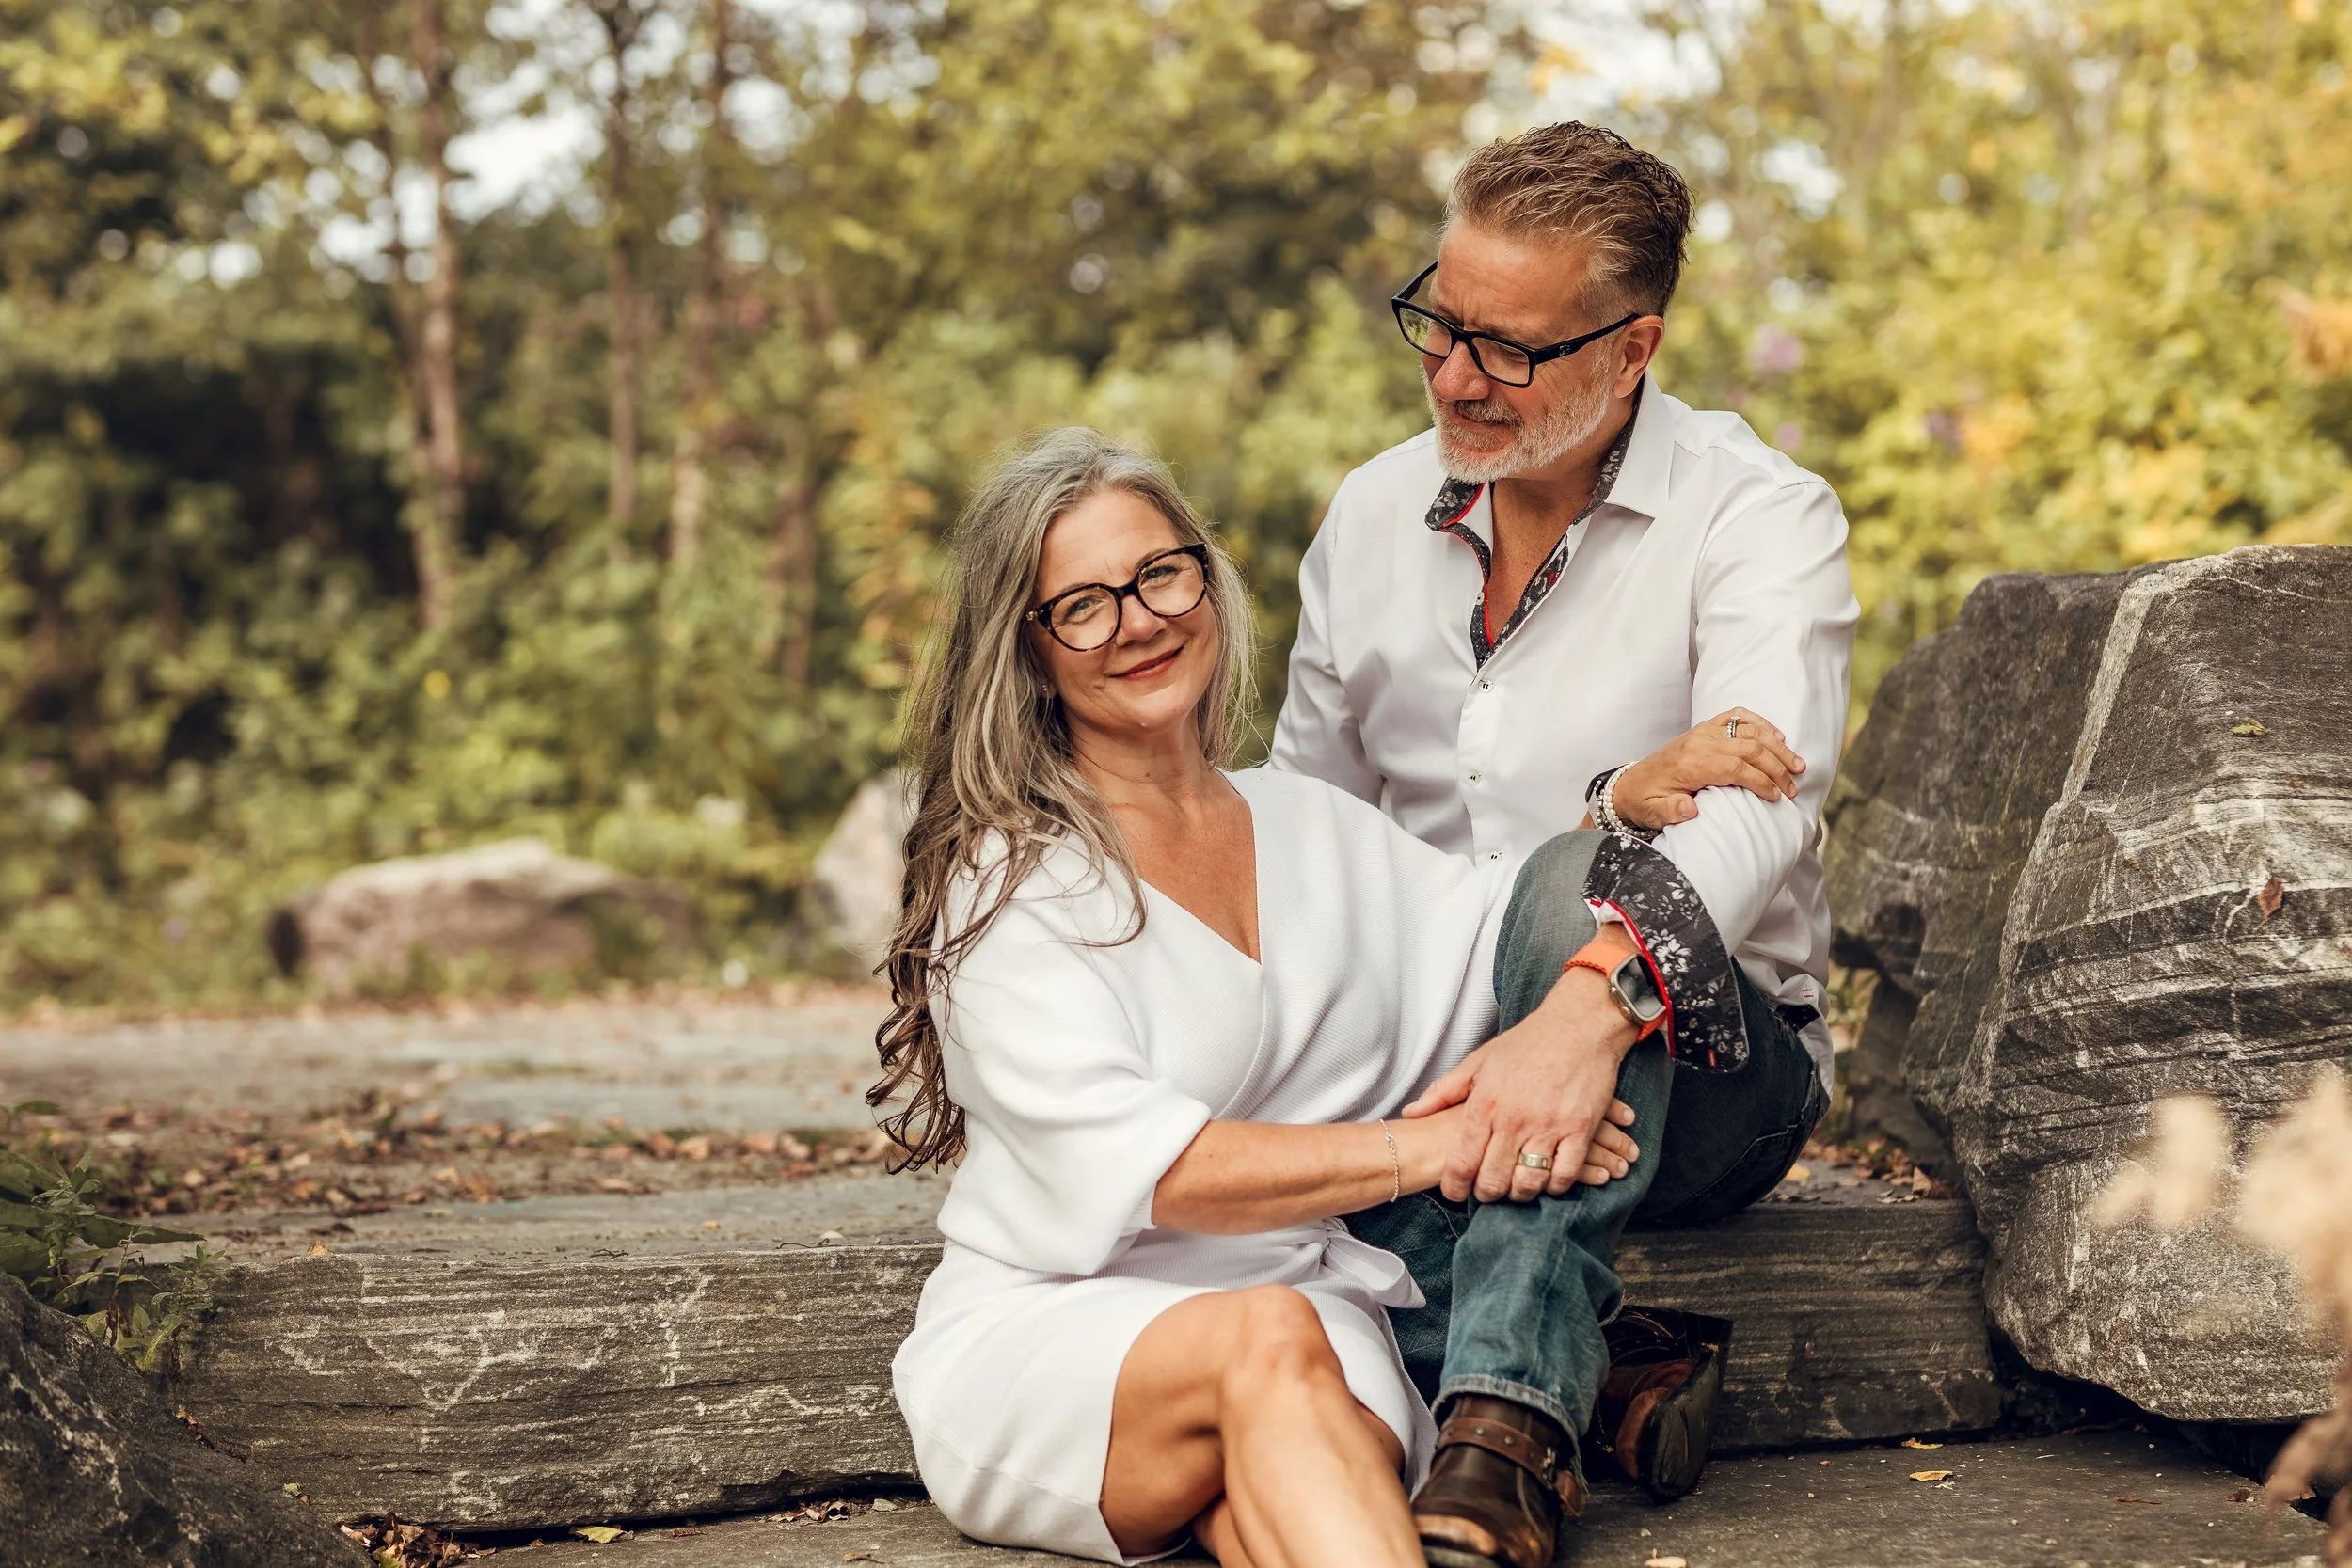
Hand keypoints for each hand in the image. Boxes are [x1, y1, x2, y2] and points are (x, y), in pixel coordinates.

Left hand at [1400, 957, 1643, 1202]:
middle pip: (1493, 1180)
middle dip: (1486, 1194)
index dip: (1455, 1185)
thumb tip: (1411, 1113)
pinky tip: (1548, 1180)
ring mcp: (1548, 1126)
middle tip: (1488, 1192)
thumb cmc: (1527, 1043)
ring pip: (1528, 1183)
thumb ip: (1443, 1091)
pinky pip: (1564, 1175)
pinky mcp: (1579, 1130)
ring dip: (1520, 1194)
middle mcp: (1513, 1119)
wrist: (1578, 1025)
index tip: (1455, 1192)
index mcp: (1485, 1103)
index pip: (1462, 1160)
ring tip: (1516, 1189)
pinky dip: (1555, 1186)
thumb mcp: (1478, 1062)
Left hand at [1610, 708, 1804, 831]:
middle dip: (1776, 768)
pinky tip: (1778, 736)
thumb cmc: (1646, 801)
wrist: (1630, 784)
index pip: (1735, 768)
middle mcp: (1699, 743)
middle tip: (1793, 787)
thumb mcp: (1653, 813)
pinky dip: (1760, 723)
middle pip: (1749, 748)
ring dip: (1777, 747)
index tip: (1777, 797)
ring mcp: (1703, 732)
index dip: (1760, 781)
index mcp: (1690, 764)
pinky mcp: (1706, 728)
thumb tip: (1690, 810)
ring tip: (1797, 765)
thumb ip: (1671, 812)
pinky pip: (1737, 716)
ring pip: (1749, 731)